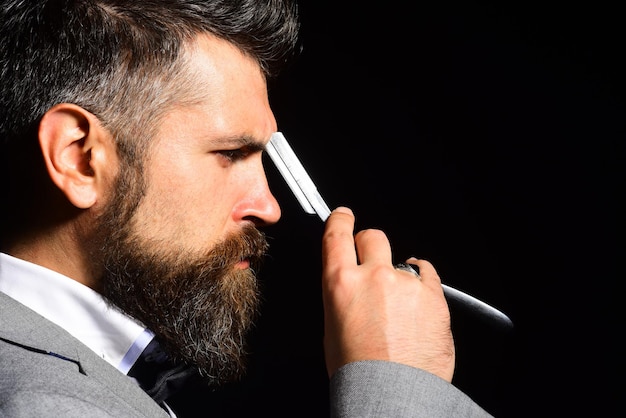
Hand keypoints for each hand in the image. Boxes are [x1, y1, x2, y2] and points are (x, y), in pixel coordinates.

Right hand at [321, 207, 454, 381]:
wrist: (394, 394)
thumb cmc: (361, 370)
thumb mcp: (334, 327)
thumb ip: (343, 295)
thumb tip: (352, 283)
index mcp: (341, 283)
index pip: (337, 234)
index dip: (341, 220)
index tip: (344, 216)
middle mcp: (373, 276)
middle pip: (373, 236)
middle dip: (371, 244)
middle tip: (373, 262)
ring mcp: (406, 283)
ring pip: (402, 261)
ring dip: (399, 276)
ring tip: (400, 310)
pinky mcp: (433, 294)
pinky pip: (426, 273)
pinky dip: (421, 284)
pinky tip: (416, 307)